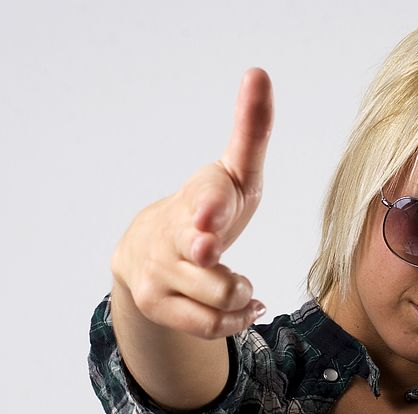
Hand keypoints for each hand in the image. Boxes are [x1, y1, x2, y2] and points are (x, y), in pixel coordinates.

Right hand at [110, 68, 273, 337]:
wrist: (147, 253)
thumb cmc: (209, 208)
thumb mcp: (235, 172)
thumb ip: (251, 130)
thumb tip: (258, 72)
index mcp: (200, 195)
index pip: (207, 197)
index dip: (209, 208)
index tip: (210, 220)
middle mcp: (174, 232)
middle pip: (206, 262)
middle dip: (219, 269)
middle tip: (212, 253)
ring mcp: (160, 271)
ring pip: (220, 297)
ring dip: (242, 294)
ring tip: (242, 285)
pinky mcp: (157, 305)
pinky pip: (210, 326)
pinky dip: (235, 320)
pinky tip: (245, 307)